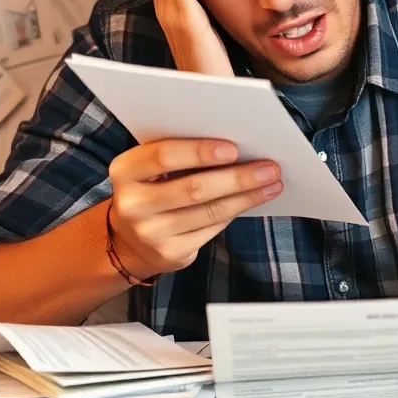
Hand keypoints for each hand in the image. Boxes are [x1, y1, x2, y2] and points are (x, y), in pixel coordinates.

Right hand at [108, 139, 282, 278]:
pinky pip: (212, 228)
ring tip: (272, 183)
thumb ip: (178, 153)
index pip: (163, 156)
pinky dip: (236, 211)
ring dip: (246, 196)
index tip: (234, 148)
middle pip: (194, 188)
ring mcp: (151, 233)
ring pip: (209, 211)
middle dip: (237, 177)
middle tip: (269, 167)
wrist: (130, 239)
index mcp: (125, 170)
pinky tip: (254, 200)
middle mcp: (133, 204)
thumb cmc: (151, 187)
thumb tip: (236, 144)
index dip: (200, 152)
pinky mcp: (171, 253)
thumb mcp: (149, 167)